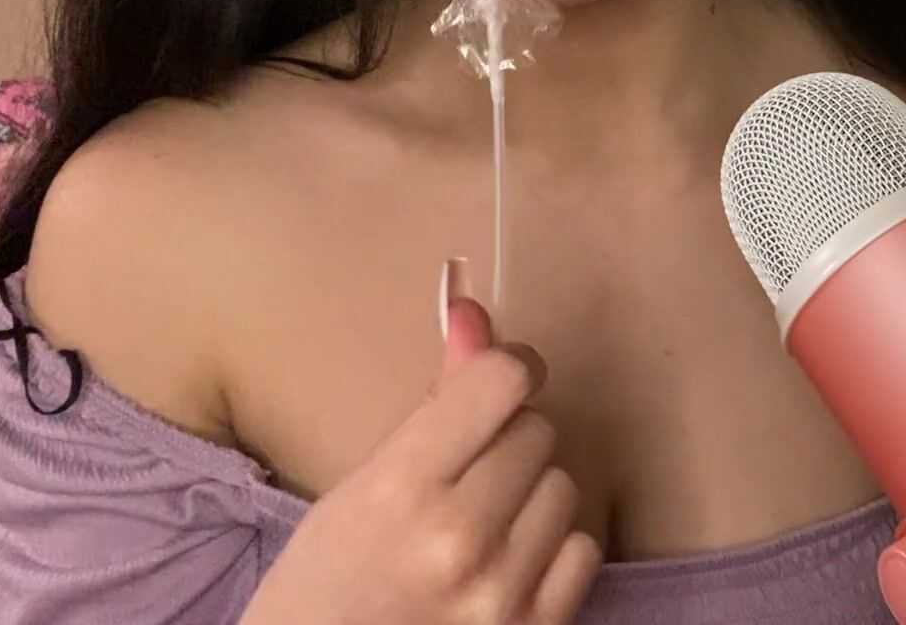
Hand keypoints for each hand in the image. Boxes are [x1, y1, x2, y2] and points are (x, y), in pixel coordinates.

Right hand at [242, 278, 599, 623]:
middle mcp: (459, 539)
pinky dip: (552, 549)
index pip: (502, 382)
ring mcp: (503, 593)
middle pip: (537, 432)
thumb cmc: (323, 589)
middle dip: (507, 442)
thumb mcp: (357, 488)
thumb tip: (475, 312)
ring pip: (565, 486)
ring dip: (532, 496)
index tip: (499, 381)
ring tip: (479, 526)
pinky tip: (507, 564)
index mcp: (400, 490)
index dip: (507, 370)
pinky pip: (582, 549)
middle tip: (465, 476)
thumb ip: (431, 405)